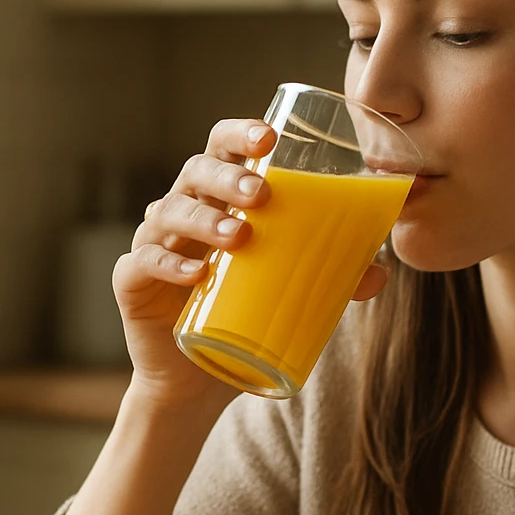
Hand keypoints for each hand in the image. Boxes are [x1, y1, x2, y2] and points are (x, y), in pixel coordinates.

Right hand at [115, 118, 388, 405]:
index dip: (240, 134)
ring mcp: (154, 242)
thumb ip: (334, 279)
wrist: (198, 380)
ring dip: (205, 219)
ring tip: (238, 237)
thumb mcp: (291, 294)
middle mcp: (183, 210)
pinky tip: (193, 274)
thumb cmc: (244, 318)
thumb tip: (381, 272)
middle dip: (228, 178)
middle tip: (261, 197)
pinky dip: (168, 263)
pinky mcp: (133, 280)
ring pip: (170, 211)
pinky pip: (144, 261)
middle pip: (196, 171)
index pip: (222, 148)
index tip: (269, 138)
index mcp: (219, 199)